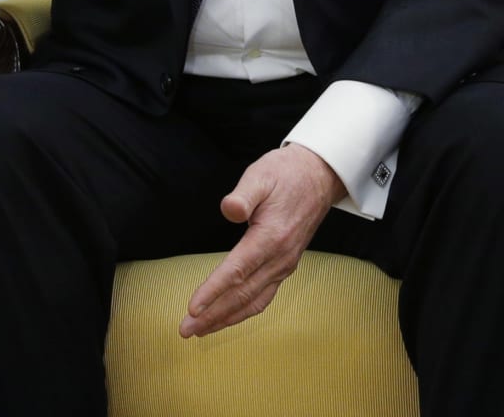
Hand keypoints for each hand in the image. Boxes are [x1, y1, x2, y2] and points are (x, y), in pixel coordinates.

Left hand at [180, 144, 344, 337]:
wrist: (318, 177)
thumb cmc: (285, 174)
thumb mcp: (261, 175)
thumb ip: (243, 194)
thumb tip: (229, 209)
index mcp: (271, 237)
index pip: (237, 271)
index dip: (213, 291)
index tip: (192, 308)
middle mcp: (280, 258)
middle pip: (242, 294)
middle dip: (213, 315)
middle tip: (185, 329)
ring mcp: (284, 265)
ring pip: (254, 301)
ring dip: (226, 318)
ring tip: (200, 330)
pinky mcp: (284, 266)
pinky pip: (264, 297)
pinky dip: (243, 311)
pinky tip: (228, 317)